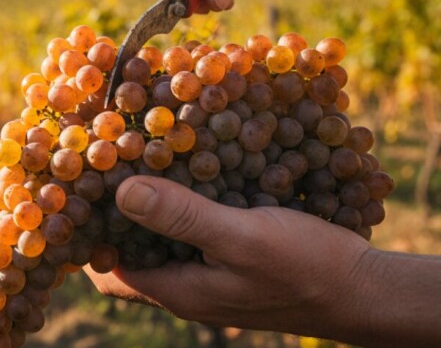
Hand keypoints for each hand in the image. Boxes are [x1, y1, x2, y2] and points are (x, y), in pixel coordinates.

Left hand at [84, 175, 375, 339]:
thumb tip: (121, 191)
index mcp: (176, 289)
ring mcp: (208, 269)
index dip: (85, 233)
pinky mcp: (232, 252)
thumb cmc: (304, 269)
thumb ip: (182, 217)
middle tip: (105, 160)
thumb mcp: (241, 238)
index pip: (107, 269)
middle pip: (129, 249)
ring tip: (139, 150)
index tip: (75, 186)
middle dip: (113, 212)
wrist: (365, 289)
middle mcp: (185, 283)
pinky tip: (189, 161)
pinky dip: (185, 196)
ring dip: (150, 200)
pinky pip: (195, 224)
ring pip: (161, 234)